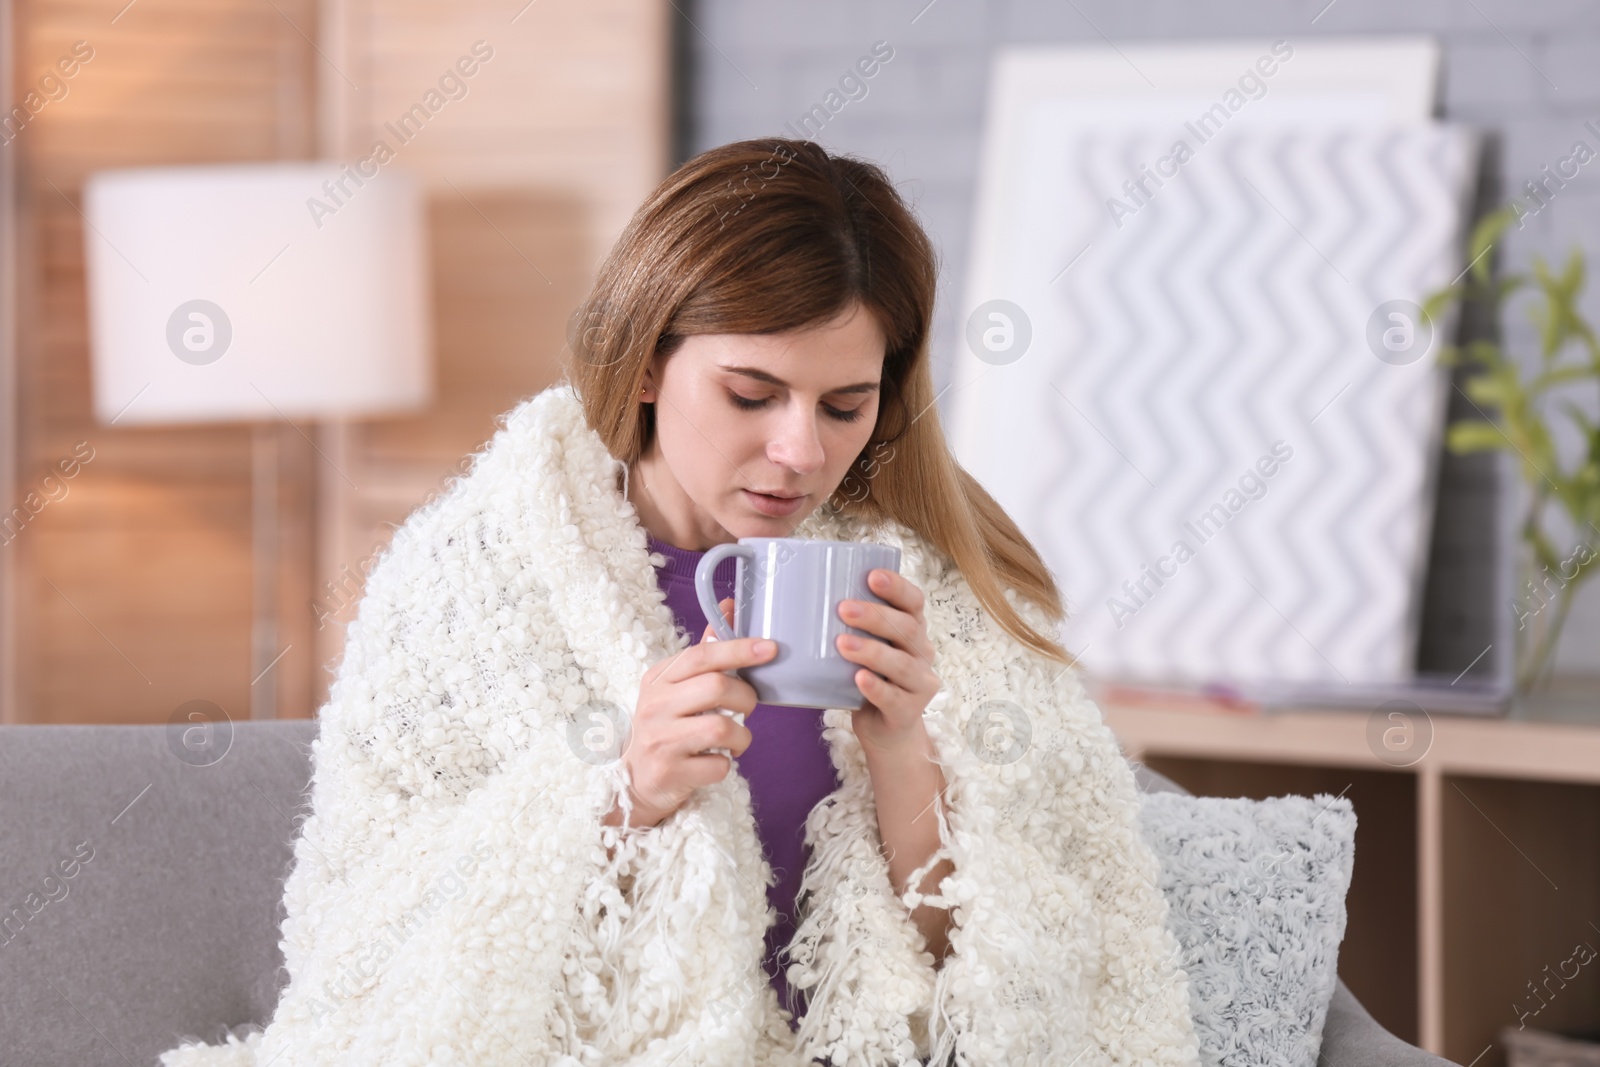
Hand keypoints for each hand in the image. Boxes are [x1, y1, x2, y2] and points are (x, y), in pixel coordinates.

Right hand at [603, 597, 772, 829]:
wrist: (636, 779)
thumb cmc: (666, 726)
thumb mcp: (675, 687)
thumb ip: (704, 653)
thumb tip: (729, 607)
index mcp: (658, 679)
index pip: (700, 656)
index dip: (738, 649)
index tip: (769, 648)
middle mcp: (654, 706)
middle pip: (715, 688)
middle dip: (745, 697)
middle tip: (747, 707)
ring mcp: (660, 740)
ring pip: (721, 728)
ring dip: (741, 735)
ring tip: (735, 739)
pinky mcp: (670, 772)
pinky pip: (718, 765)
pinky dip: (727, 763)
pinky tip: (716, 760)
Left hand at [836, 569, 941, 756]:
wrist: (886, 730)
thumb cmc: (869, 677)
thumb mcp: (865, 647)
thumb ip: (850, 626)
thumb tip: (802, 596)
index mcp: (912, 630)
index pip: (914, 602)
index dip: (897, 587)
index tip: (872, 576)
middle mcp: (922, 653)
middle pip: (906, 628)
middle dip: (875, 616)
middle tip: (843, 608)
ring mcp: (919, 683)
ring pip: (901, 663)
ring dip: (872, 651)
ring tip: (842, 644)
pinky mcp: (909, 711)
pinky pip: (894, 698)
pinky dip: (876, 687)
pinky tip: (859, 678)